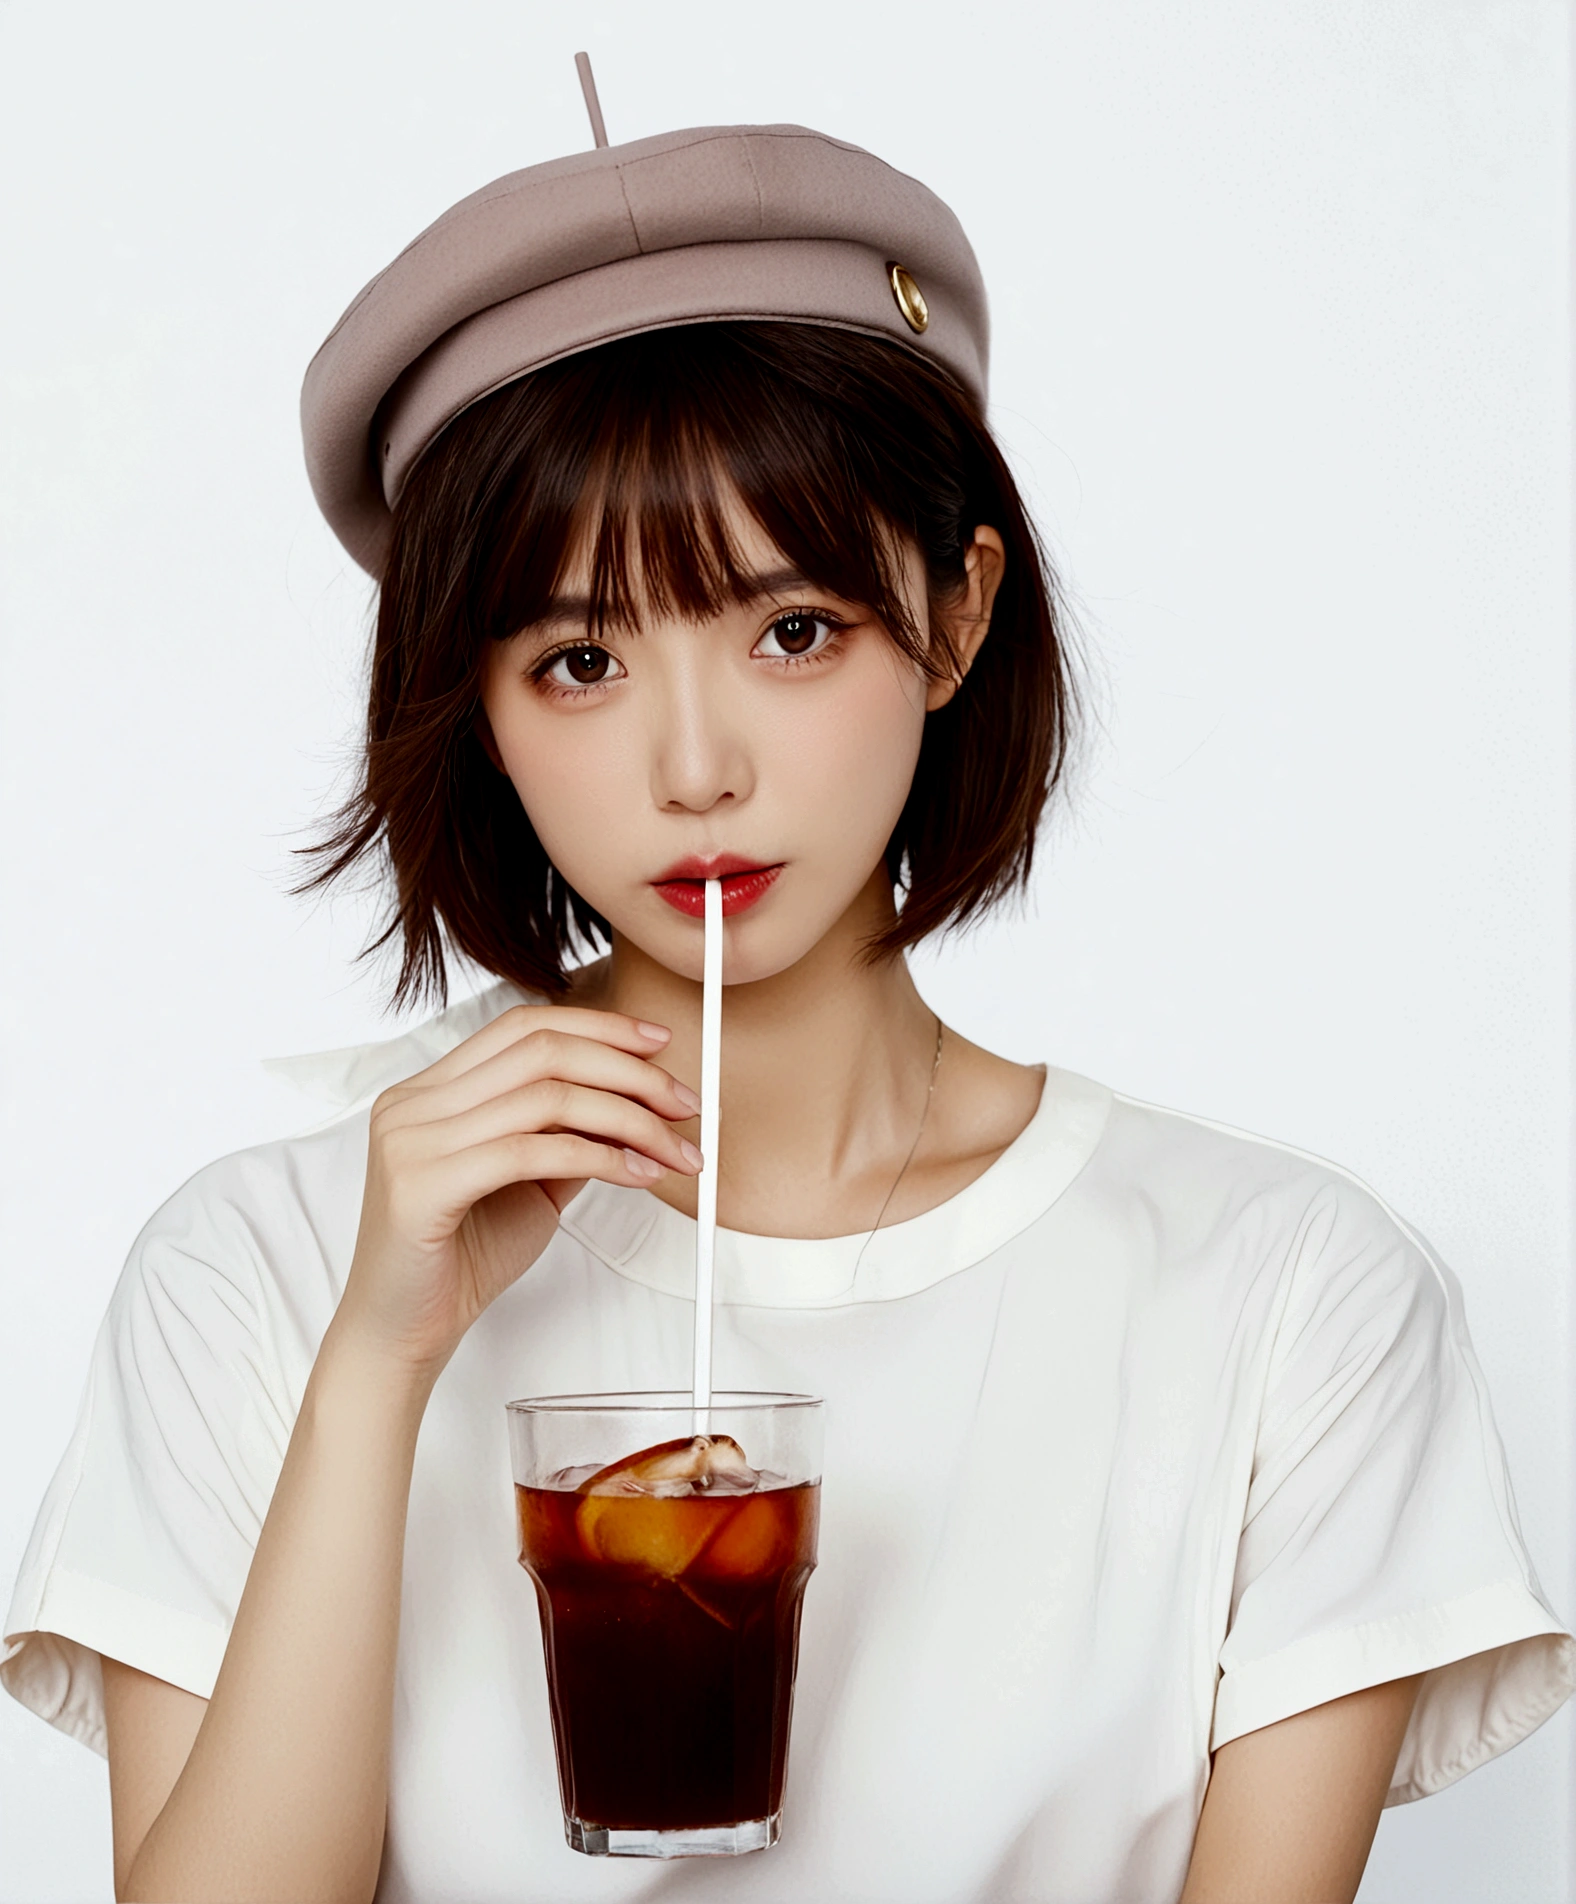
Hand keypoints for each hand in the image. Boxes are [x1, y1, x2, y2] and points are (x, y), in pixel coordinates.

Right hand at [334, 1005, 700, 1376]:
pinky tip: (638, 1174)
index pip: (522, 1026)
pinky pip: (530, 1151)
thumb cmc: (461, 1259)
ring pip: (546, 1096)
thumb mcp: (528, 1182)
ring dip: (629, 1119)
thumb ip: (566, 1134)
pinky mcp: (421, 1184)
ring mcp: (410, 1139)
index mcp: (429, 1090)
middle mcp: (412, 1103)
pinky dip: (599, 1157)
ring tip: (675, 1149)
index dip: (598, 1026)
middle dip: (628, 1071)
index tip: (659, 1044)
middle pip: (541, 1051)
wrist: (402, 1333)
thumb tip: (635, 1100)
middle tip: (684, 1102)